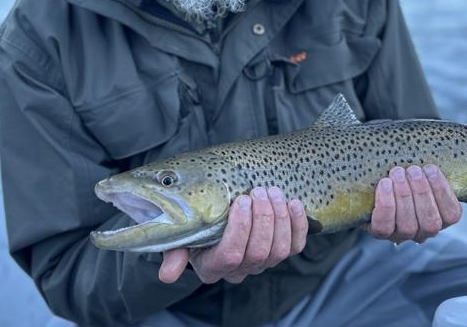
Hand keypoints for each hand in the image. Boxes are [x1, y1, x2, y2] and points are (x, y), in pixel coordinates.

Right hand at [158, 187, 307, 283]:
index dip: (239, 228)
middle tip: (258, 191)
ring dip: (280, 217)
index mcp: (212, 266)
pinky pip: (296, 246)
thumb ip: (173, 251)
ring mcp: (263, 263)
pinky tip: (294, 203)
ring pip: (280, 249)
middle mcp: (240, 270)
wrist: (215, 218)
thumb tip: (168, 274)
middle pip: (259, 251)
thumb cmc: (196, 224)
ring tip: (272, 191)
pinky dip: (298, 224)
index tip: (240, 200)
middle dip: (263, 217)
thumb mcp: (180, 236)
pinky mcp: (281, 253)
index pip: (230, 255)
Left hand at [366, 164, 464, 243]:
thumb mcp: (436, 176)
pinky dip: (385, 205)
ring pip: (407, 225)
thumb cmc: (413, 174)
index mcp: (441, 217)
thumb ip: (463, 185)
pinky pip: (383, 226)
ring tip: (398, 172)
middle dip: (422, 194)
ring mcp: (400, 233)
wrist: (379, 174)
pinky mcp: (377, 231)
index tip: (431, 168)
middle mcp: (422, 231)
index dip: (442, 192)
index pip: (452, 215)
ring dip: (403, 196)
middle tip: (413, 170)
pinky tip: (384, 184)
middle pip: (430, 223)